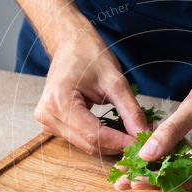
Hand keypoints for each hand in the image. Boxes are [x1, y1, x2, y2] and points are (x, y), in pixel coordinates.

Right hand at [34, 23, 147, 154]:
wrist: (70, 45)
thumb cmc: (89, 56)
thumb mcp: (115, 81)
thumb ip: (131, 111)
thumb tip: (144, 135)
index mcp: (59, 102)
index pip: (94, 135)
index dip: (120, 142)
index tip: (143, 143)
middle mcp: (48, 116)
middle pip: (89, 144)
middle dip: (117, 145)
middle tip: (141, 141)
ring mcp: (47, 123)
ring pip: (86, 145)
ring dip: (110, 144)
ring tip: (131, 135)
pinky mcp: (52, 125)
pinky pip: (80, 140)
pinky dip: (101, 139)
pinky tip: (116, 132)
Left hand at [137, 64, 191, 190]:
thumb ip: (170, 131)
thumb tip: (146, 155)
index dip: (164, 179)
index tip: (136, 179)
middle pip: (190, 182)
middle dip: (156, 181)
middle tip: (124, 182)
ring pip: (187, 178)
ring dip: (159, 176)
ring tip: (127, 177)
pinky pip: (190, 168)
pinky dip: (168, 167)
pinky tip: (143, 166)